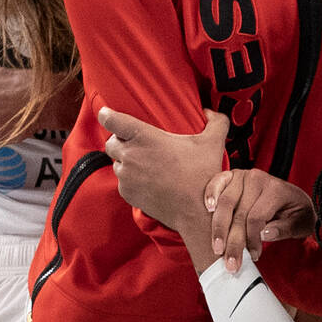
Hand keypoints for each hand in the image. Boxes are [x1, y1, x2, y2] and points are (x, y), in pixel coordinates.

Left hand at [102, 107, 229, 236]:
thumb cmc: (202, 174)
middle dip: (120, 141)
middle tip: (137, 144)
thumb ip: (216, 121)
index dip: (106, 114)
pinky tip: (147, 181)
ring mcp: (127, 176)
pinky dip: (130, 179)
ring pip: (116, 163)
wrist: (196, 210)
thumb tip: (210, 111)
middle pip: (111, 142)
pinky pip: (122, 182)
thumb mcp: (213, 142)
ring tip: (146, 165)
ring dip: (126, 162)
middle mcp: (131, 155)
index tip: (105, 112)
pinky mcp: (127, 193)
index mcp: (145, 137)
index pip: (113, 120)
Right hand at [204, 168, 313, 272]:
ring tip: (217, 249)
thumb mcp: (301, 223)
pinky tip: (209, 209)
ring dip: (219, 228)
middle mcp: (258, 179)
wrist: (293, 197)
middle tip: (231, 264)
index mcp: (276, 190)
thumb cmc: (296, 213)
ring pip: (226, 202)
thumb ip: (285, 229)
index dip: (253, 240)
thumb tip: (265, 235)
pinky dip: (210, 193)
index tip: (254, 256)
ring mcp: (243, 176)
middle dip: (233, 242)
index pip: (257, 218)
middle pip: (239, 213)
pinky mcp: (232, 176)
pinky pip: (217, 182)